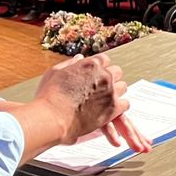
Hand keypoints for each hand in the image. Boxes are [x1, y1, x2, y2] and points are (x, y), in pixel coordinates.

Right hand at [33, 54, 147, 150]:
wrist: (52, 117)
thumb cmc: (49, 96)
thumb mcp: (55, 72)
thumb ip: (70, 64)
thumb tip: (80, 58)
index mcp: (90, 64)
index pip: (104, 60)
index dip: (100, 68)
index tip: (96, 75)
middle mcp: (103, 75)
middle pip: (117, 72)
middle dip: (110, 78)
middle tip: (102, 87)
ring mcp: (110, 91)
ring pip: (123, 87)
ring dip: (115, 91)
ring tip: (106, 99)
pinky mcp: (113, 108)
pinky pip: (126, 104)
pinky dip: (119, 107)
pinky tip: (111, 110)